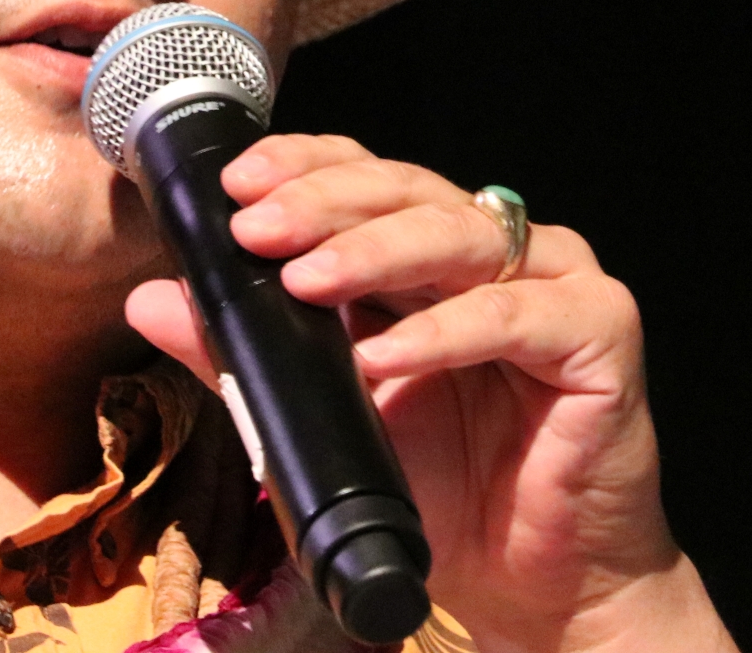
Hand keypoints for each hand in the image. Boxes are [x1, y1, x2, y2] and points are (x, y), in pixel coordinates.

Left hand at [127, 135, 733, 652]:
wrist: (539, 586)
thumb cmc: (444, 494)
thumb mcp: (324, 420)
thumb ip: (244, 356)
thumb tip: (150, 301)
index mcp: (432, 252)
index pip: (365, 175)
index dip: (304, 166)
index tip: (235, 185)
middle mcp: (497, 249)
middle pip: (407, 190)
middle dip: (322, 202)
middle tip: (254, 227)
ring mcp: (556, 280)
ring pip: (458, 235)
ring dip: (373, 253)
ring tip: (304, 282)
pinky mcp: (601, 331)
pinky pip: (516, 315)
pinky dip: (445, 333)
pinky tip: (387, 358)